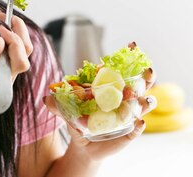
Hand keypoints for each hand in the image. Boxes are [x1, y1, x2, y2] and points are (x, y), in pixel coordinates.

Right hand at [0, 11, 32, 100]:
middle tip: (3, 16)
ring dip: (17, 32)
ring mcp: (5, 76)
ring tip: (3, 19)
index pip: (19, 61)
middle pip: (24, 54)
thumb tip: (1, 42)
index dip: (15, 40)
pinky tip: (2, 28)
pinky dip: (12, 37)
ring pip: (23, 52)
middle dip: (19, 31)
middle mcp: (3, 79)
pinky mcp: (4, 70)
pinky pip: (16, 53)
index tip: (0, 26)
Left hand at [43, 44, 156, 162]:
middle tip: (147, 70)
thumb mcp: (68, 113)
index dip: (129, 56)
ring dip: (147, 101)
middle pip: (141, 84)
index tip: (132, 45)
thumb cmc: (78, 123)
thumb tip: (45, 98)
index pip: (122, 69)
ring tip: (144, 100)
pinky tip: (139, 123)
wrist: (83, 147)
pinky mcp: (130, 132)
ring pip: (144, 105)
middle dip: (147, 76)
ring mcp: (129, 115)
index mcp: (111, 88)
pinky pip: (138, 128)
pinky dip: (139, 125)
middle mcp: (125, 99)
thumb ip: (59, 105)